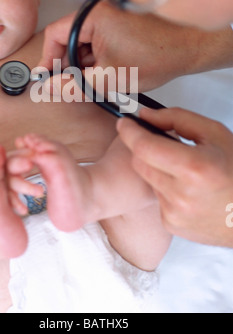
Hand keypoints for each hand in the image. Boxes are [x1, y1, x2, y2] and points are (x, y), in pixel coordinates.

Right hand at [36, 1, 216, 94]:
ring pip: (82, 44)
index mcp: (91, 16)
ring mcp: (107, 18)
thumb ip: (74, 85)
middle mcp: (97, 12)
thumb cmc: (157, 54)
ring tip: (98, 81)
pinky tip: (107, 73)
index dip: (48, 60)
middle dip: (68, 66)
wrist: (189, 47)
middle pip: (67, 40)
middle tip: (72, 86)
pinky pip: (96, 43)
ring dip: (84, 65)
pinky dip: (97, 60)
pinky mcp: (117, 25)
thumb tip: (49, 87)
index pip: (54, 35)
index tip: (47, 78)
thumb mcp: (109, 78)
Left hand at [117, 107, 232, 246]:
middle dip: (144, 149)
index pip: (144, 146)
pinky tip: (187, 190)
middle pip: (140, 162)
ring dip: (158, 169)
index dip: (129, 131)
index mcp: (194, 168)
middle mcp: (181, 195)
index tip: (124, 123)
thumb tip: (145, 115)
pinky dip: (166, 189)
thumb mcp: (214, 133)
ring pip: (148, 179)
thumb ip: (177, 118)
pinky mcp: (171, 225)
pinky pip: (157, 197)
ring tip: (185, 170)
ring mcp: (175, 213)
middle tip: (160, 143)